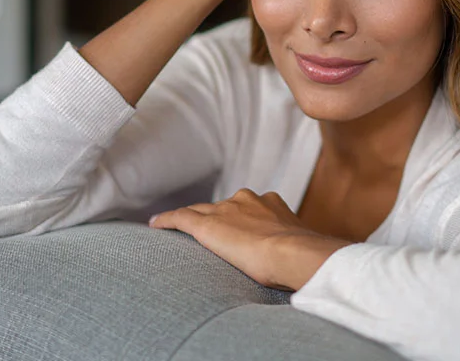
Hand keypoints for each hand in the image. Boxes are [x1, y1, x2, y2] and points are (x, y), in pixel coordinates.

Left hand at [148, 187, 350, 290]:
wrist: (292, 252)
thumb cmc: (301, 255)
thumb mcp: (298, 244)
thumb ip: (292, 245)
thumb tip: (304, 259)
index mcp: (269, 203)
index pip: (245, 207)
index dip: (238, 217)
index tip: (237, 226)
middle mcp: (246, 200)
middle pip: (222, 207)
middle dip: (216, 217)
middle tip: (210, 233)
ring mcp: (225, 210)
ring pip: (200, 212)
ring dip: (192, 220)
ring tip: (178, 229)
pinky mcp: (206, 225)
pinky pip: (180, 218)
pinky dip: (166, 220)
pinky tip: (155, 224)